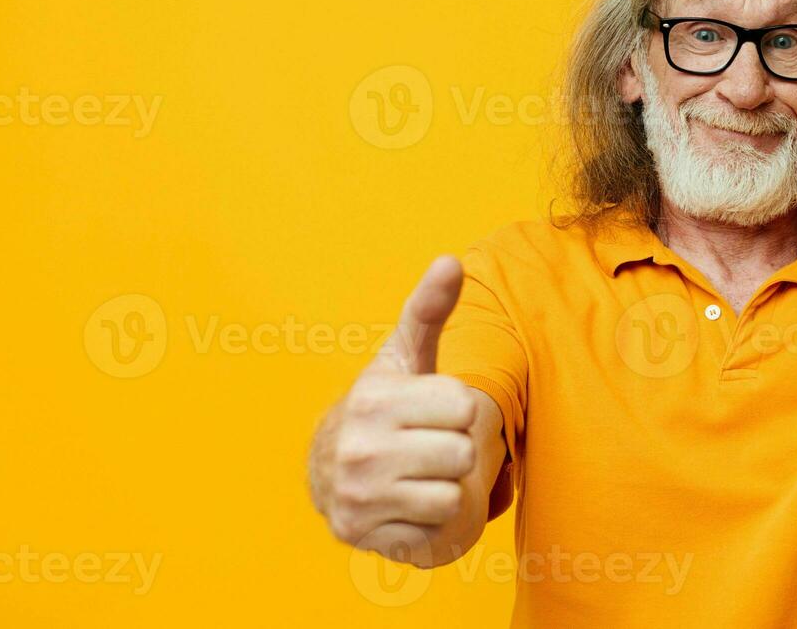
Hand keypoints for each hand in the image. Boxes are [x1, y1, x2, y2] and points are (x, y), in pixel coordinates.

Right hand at [311, 256, 479, 563]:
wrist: (330, 468)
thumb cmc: (385, 406)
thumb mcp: (405, 356)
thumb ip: (429, 308)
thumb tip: (450, 260)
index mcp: (374, 399)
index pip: (466, 406)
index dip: (459, 409)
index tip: (431, 410)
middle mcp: (359, 448)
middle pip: (464, 452)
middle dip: (456, 449)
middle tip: (426, 445)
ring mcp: (359, 496)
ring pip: (454, 494)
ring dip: (446, 487)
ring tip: (418, 473)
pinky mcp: (363, 535)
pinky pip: (436, 531)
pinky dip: (430, 521)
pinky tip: (405, 503)